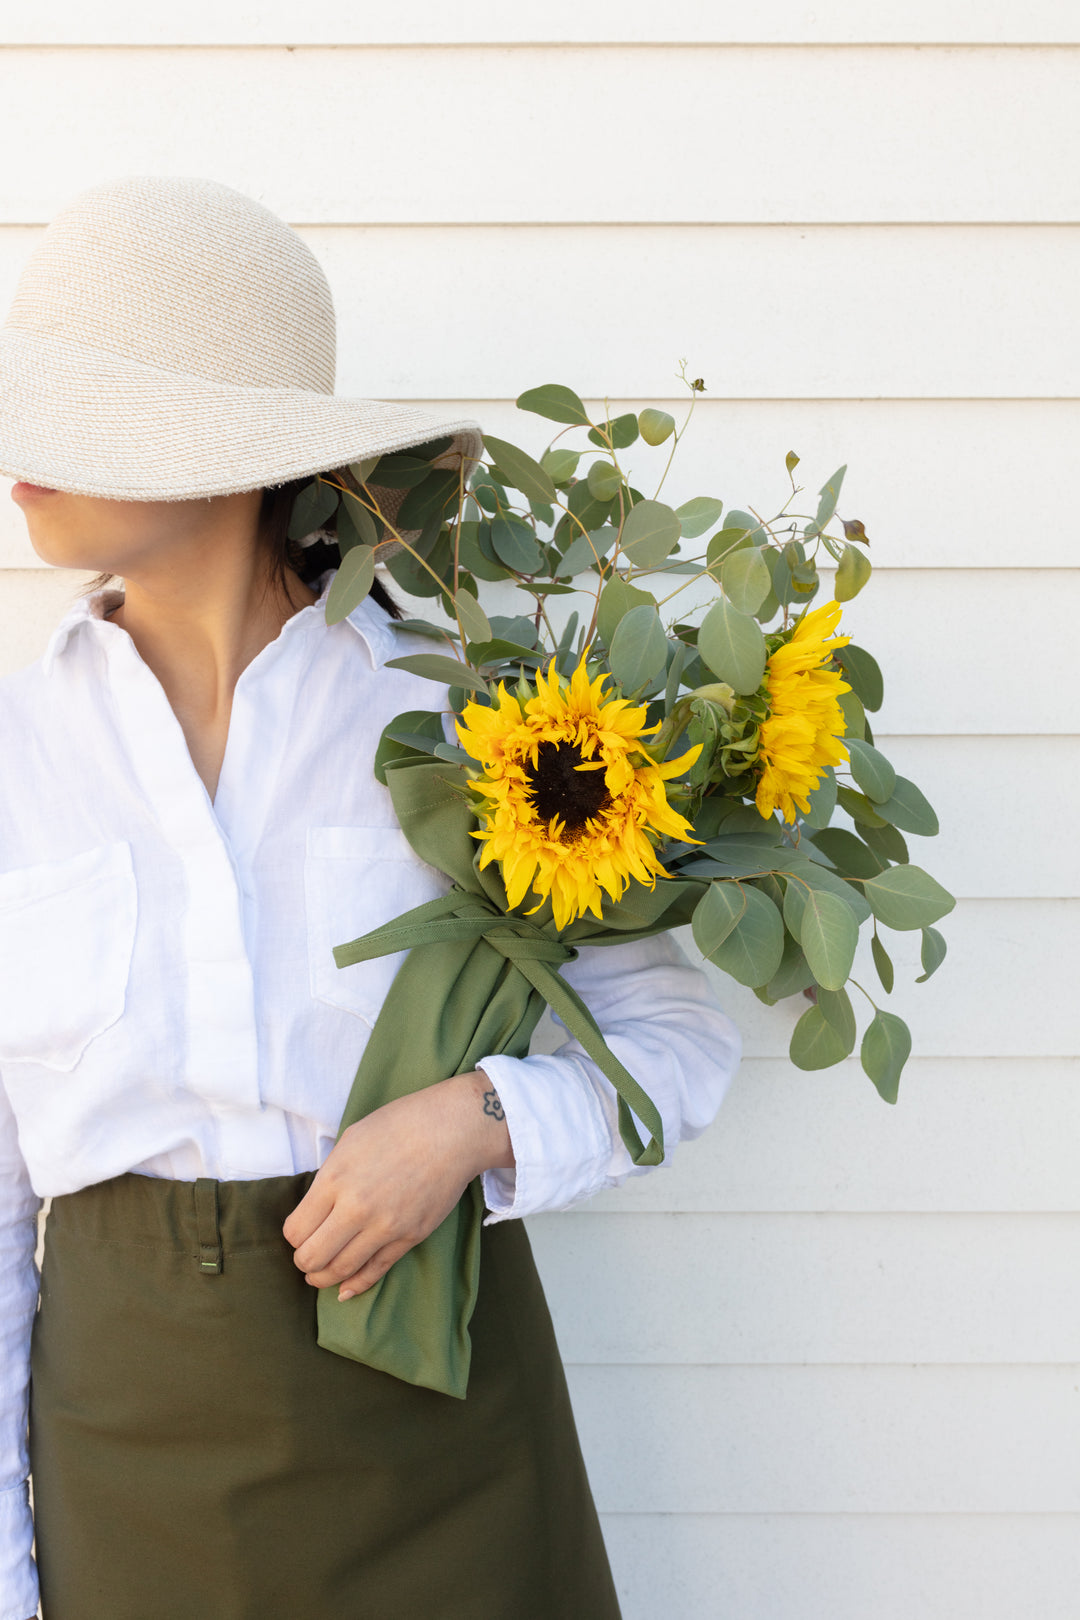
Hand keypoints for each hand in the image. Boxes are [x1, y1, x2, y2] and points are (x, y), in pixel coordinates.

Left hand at [281, 1070, 512, 1301]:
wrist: (451, 1130)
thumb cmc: (399, 1125)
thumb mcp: (350, 1141)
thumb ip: (330, 1177)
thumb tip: (316, 1207)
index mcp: (335, 1180)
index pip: (296, 1230)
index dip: (294, 1236)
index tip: (300, 1231)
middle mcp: (356, 1208)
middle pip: (312, 1257)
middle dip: (304, 1262)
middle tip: (307, 1256)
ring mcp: (385, 1226)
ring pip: (341, 1270)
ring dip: (324, 1277)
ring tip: (321, 1274)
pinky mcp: (409, 1237)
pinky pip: (375, 1271)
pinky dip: (356, 1285)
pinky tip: (345, 1290)